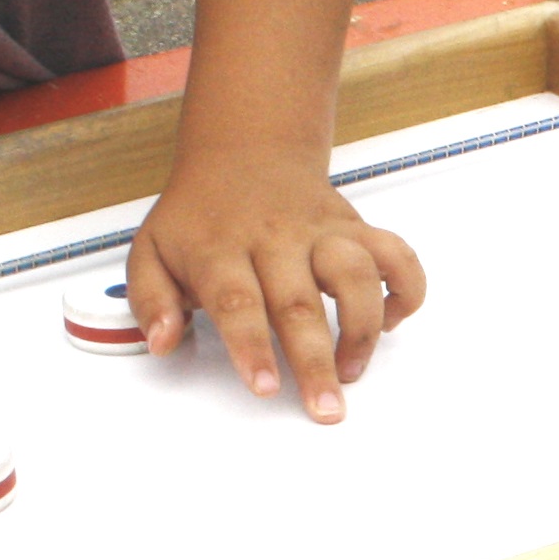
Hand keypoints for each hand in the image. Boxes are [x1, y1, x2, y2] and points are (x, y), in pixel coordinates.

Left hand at [125, 144, 424, 422]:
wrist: (244, 150)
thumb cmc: (199, 216)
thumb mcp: (152, 250)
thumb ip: (151, 300)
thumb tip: (161, 342)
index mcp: (220, 247)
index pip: (237, 300)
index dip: (253, 346)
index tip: (266, 388)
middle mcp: (275, 237)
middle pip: (300, 301)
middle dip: (316, 359)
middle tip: (326, 409)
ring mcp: (320, 230)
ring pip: (356, 274)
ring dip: (362, 328)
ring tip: (352, 370)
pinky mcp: (354, 227)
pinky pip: (396, 254)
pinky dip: (406, 289)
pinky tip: (391, 321)